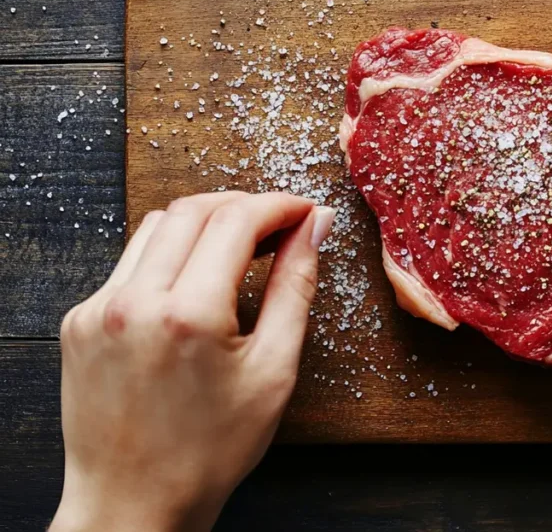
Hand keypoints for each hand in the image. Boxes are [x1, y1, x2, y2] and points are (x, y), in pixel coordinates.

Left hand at [50, 192, 335, 531]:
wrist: (134, 504)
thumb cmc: (210, 450)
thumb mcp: (273, 370)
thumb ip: (295, 287)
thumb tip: (315, 228)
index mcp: (187, 315)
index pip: (237, 221)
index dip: (279, 206)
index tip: (304, 212)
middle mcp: (133, 302)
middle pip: (194, 210)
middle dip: (244, 206)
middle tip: (281, 225)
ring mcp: (98, 309)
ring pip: (157, 225)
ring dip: (204, 223)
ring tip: (242, 247)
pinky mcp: (80, 320)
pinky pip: (130, 261)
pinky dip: (169, 254)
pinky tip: (196, 280)